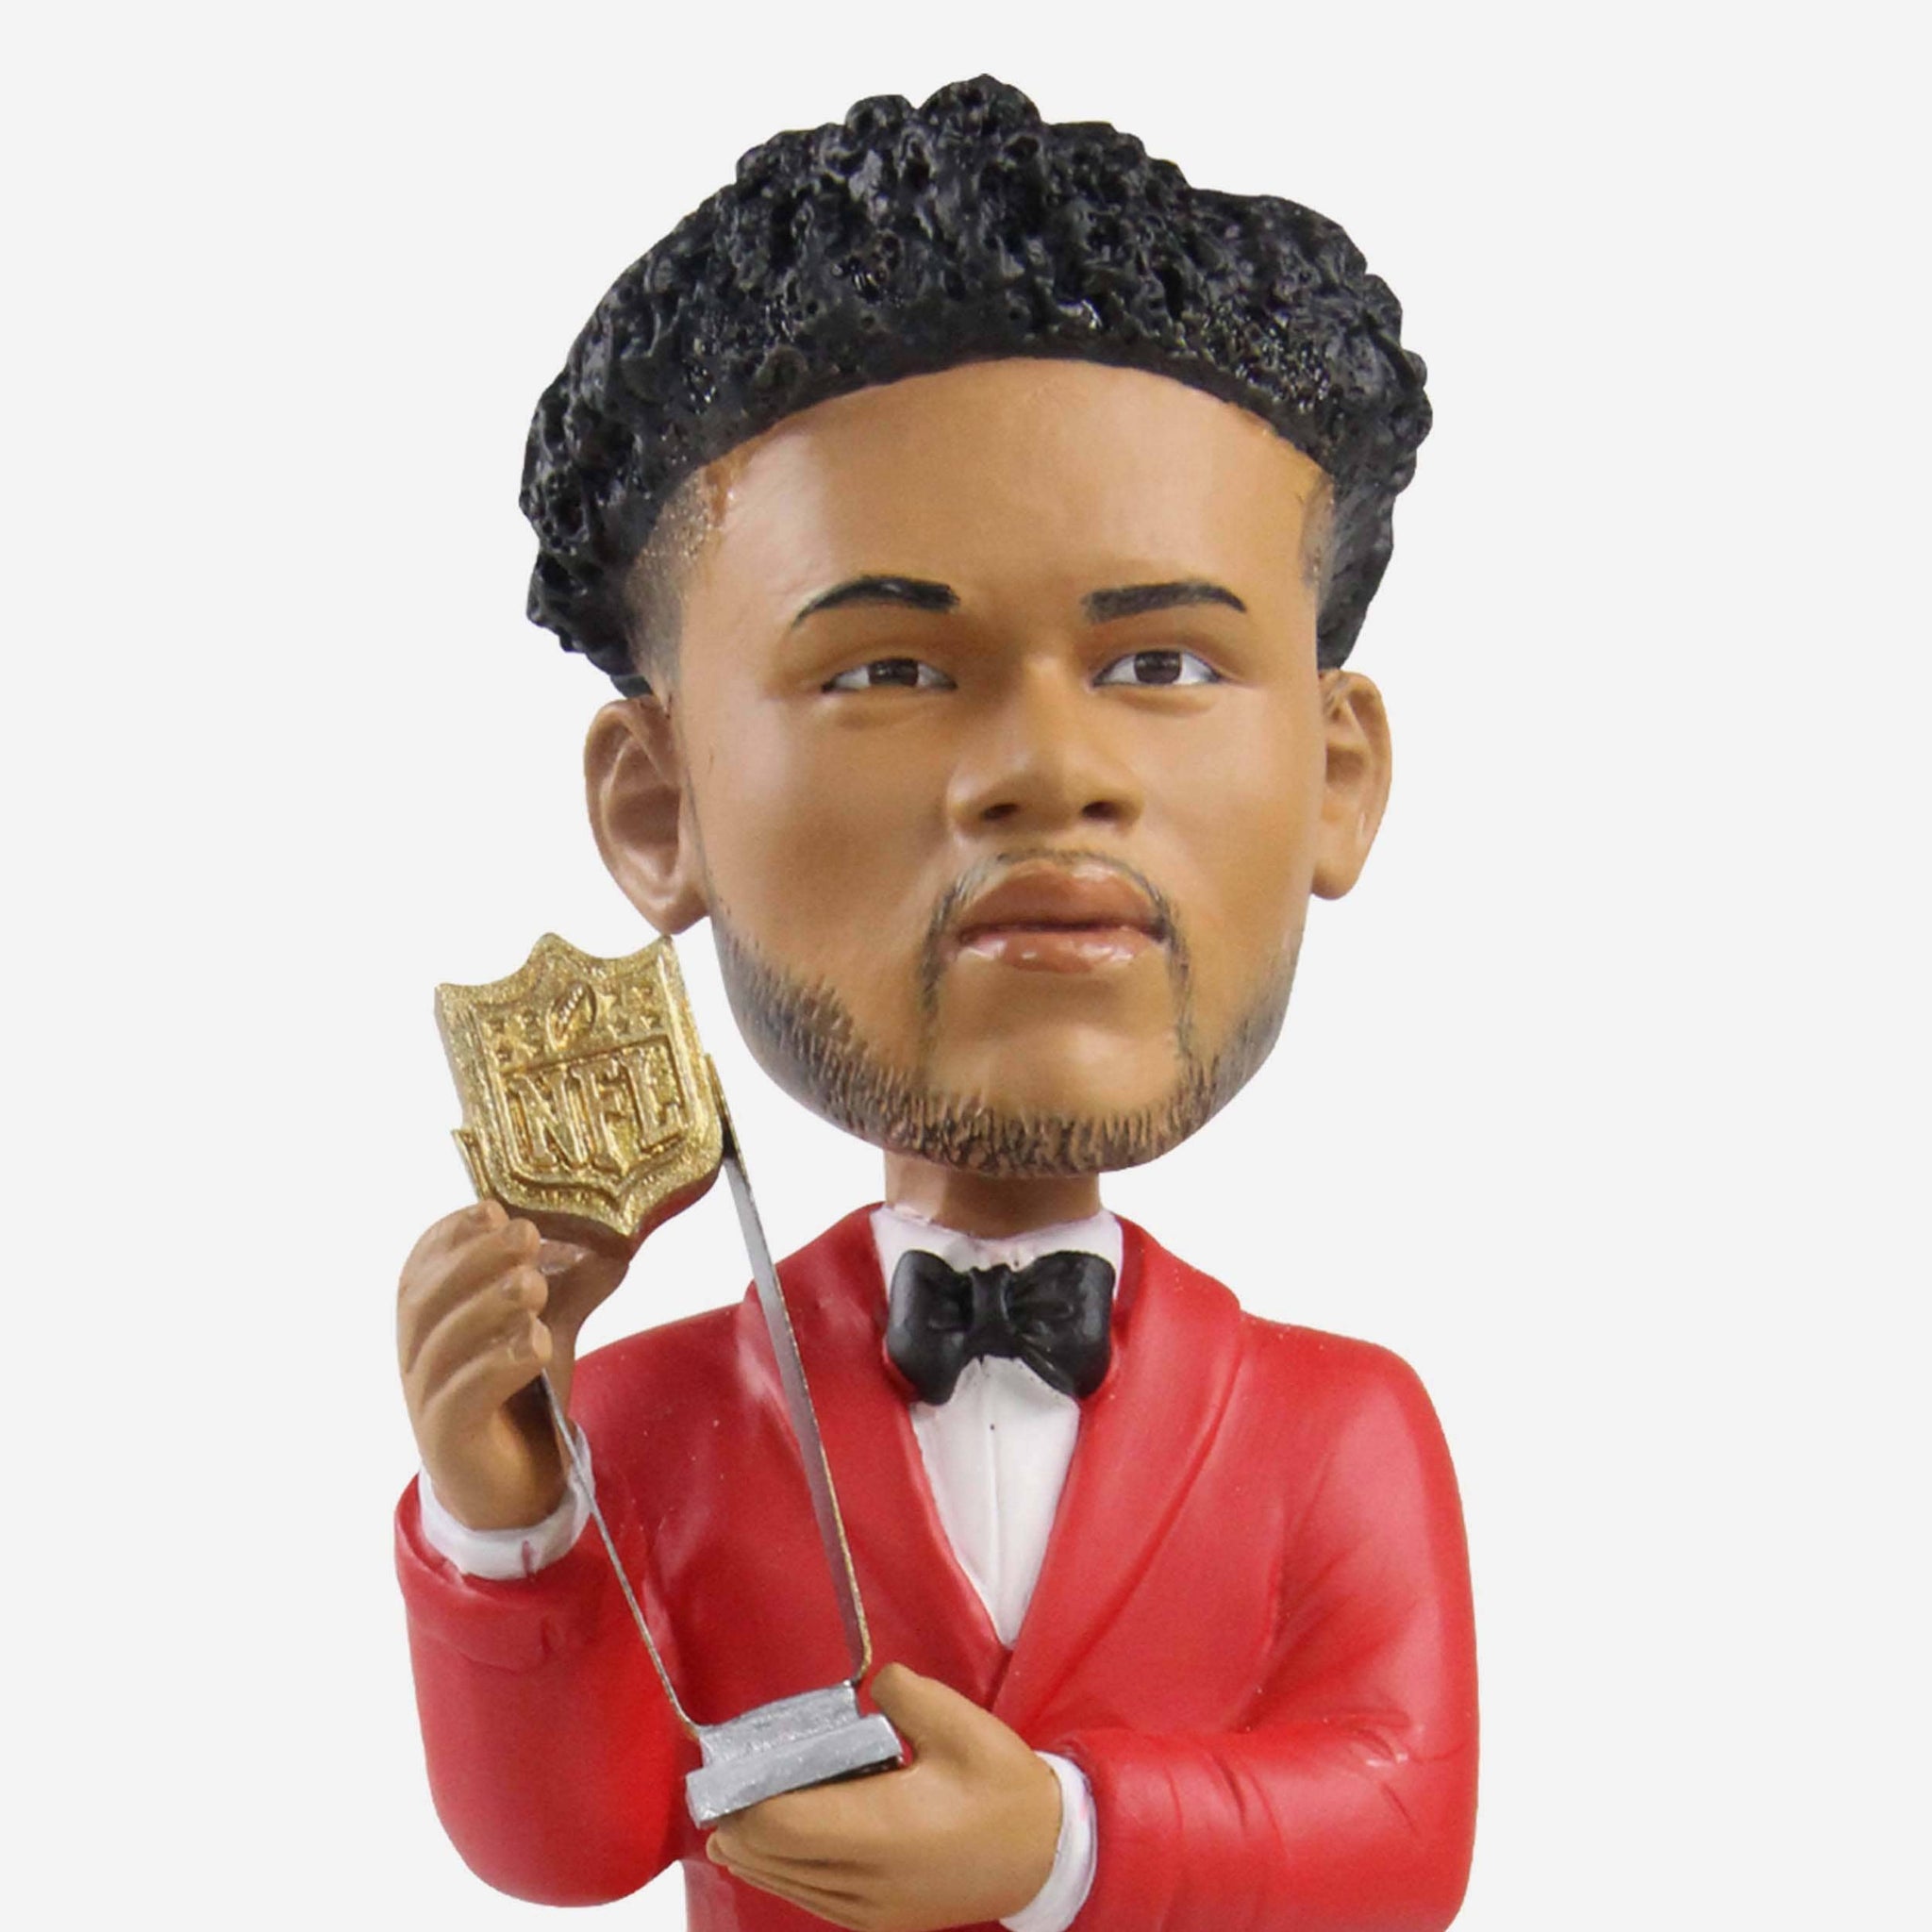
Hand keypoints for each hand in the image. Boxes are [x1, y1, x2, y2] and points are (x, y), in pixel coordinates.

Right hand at [397, 1200, 630, 1529]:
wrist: (513, 1485)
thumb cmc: (521, 1394)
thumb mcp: (547, 1325)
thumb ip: (573, 1283)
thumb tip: (614, 1235)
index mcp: (432, 1319)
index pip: (422, 1265)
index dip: (451, 1233)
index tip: (491, 1206)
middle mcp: (418, 1355)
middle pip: (425, 1299)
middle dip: (474, 1259)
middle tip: (524, 1235)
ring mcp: (426, 1398)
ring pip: (441, 1345)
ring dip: (487, 1305)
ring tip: (533, 1283)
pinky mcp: (448, 1439)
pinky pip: (461, 1398)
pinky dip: (498, 1365)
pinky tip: (536, 1343)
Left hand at [706, 1664, 1061, 1931]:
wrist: (1047, 1856)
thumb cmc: (1002, 1786)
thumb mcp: (961, 1723)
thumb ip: (905, 1695)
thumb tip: (870, 1687)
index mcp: (881, 1830)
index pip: (783, 1824)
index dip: (745, 1799)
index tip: (725, 1770)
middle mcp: (866, 1881)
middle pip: (773, 1859)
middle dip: (740, 1825)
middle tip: (718, 1789)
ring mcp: (871, 1910)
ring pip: (788, 1886)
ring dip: (756, 1854)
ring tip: (731, 1820)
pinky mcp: (879, 1922)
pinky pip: (812, 1900)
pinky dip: (785, 1874)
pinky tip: (773, 1854)